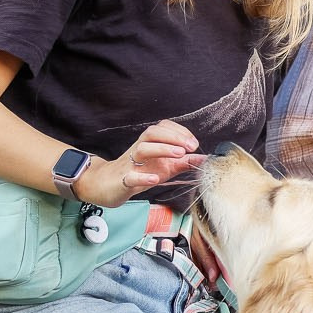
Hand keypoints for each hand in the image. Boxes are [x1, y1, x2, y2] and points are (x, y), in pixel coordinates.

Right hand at [78, 121, 202, 206]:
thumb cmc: (140, 172)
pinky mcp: (123, 180)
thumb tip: (204, 158)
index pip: (163, 128)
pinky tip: (155, 178)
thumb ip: (184, 162)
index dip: (179, 132)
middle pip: (152, 133)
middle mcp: (139, 149)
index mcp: (149, 143)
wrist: (108, 185)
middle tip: (190, 146)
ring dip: (162, 149)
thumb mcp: (165, 167)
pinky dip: (142, 176)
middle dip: (173, 137)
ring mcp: (130, 164)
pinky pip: (130, 176)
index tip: (193, 143)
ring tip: (179, 155)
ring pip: (142, 149)